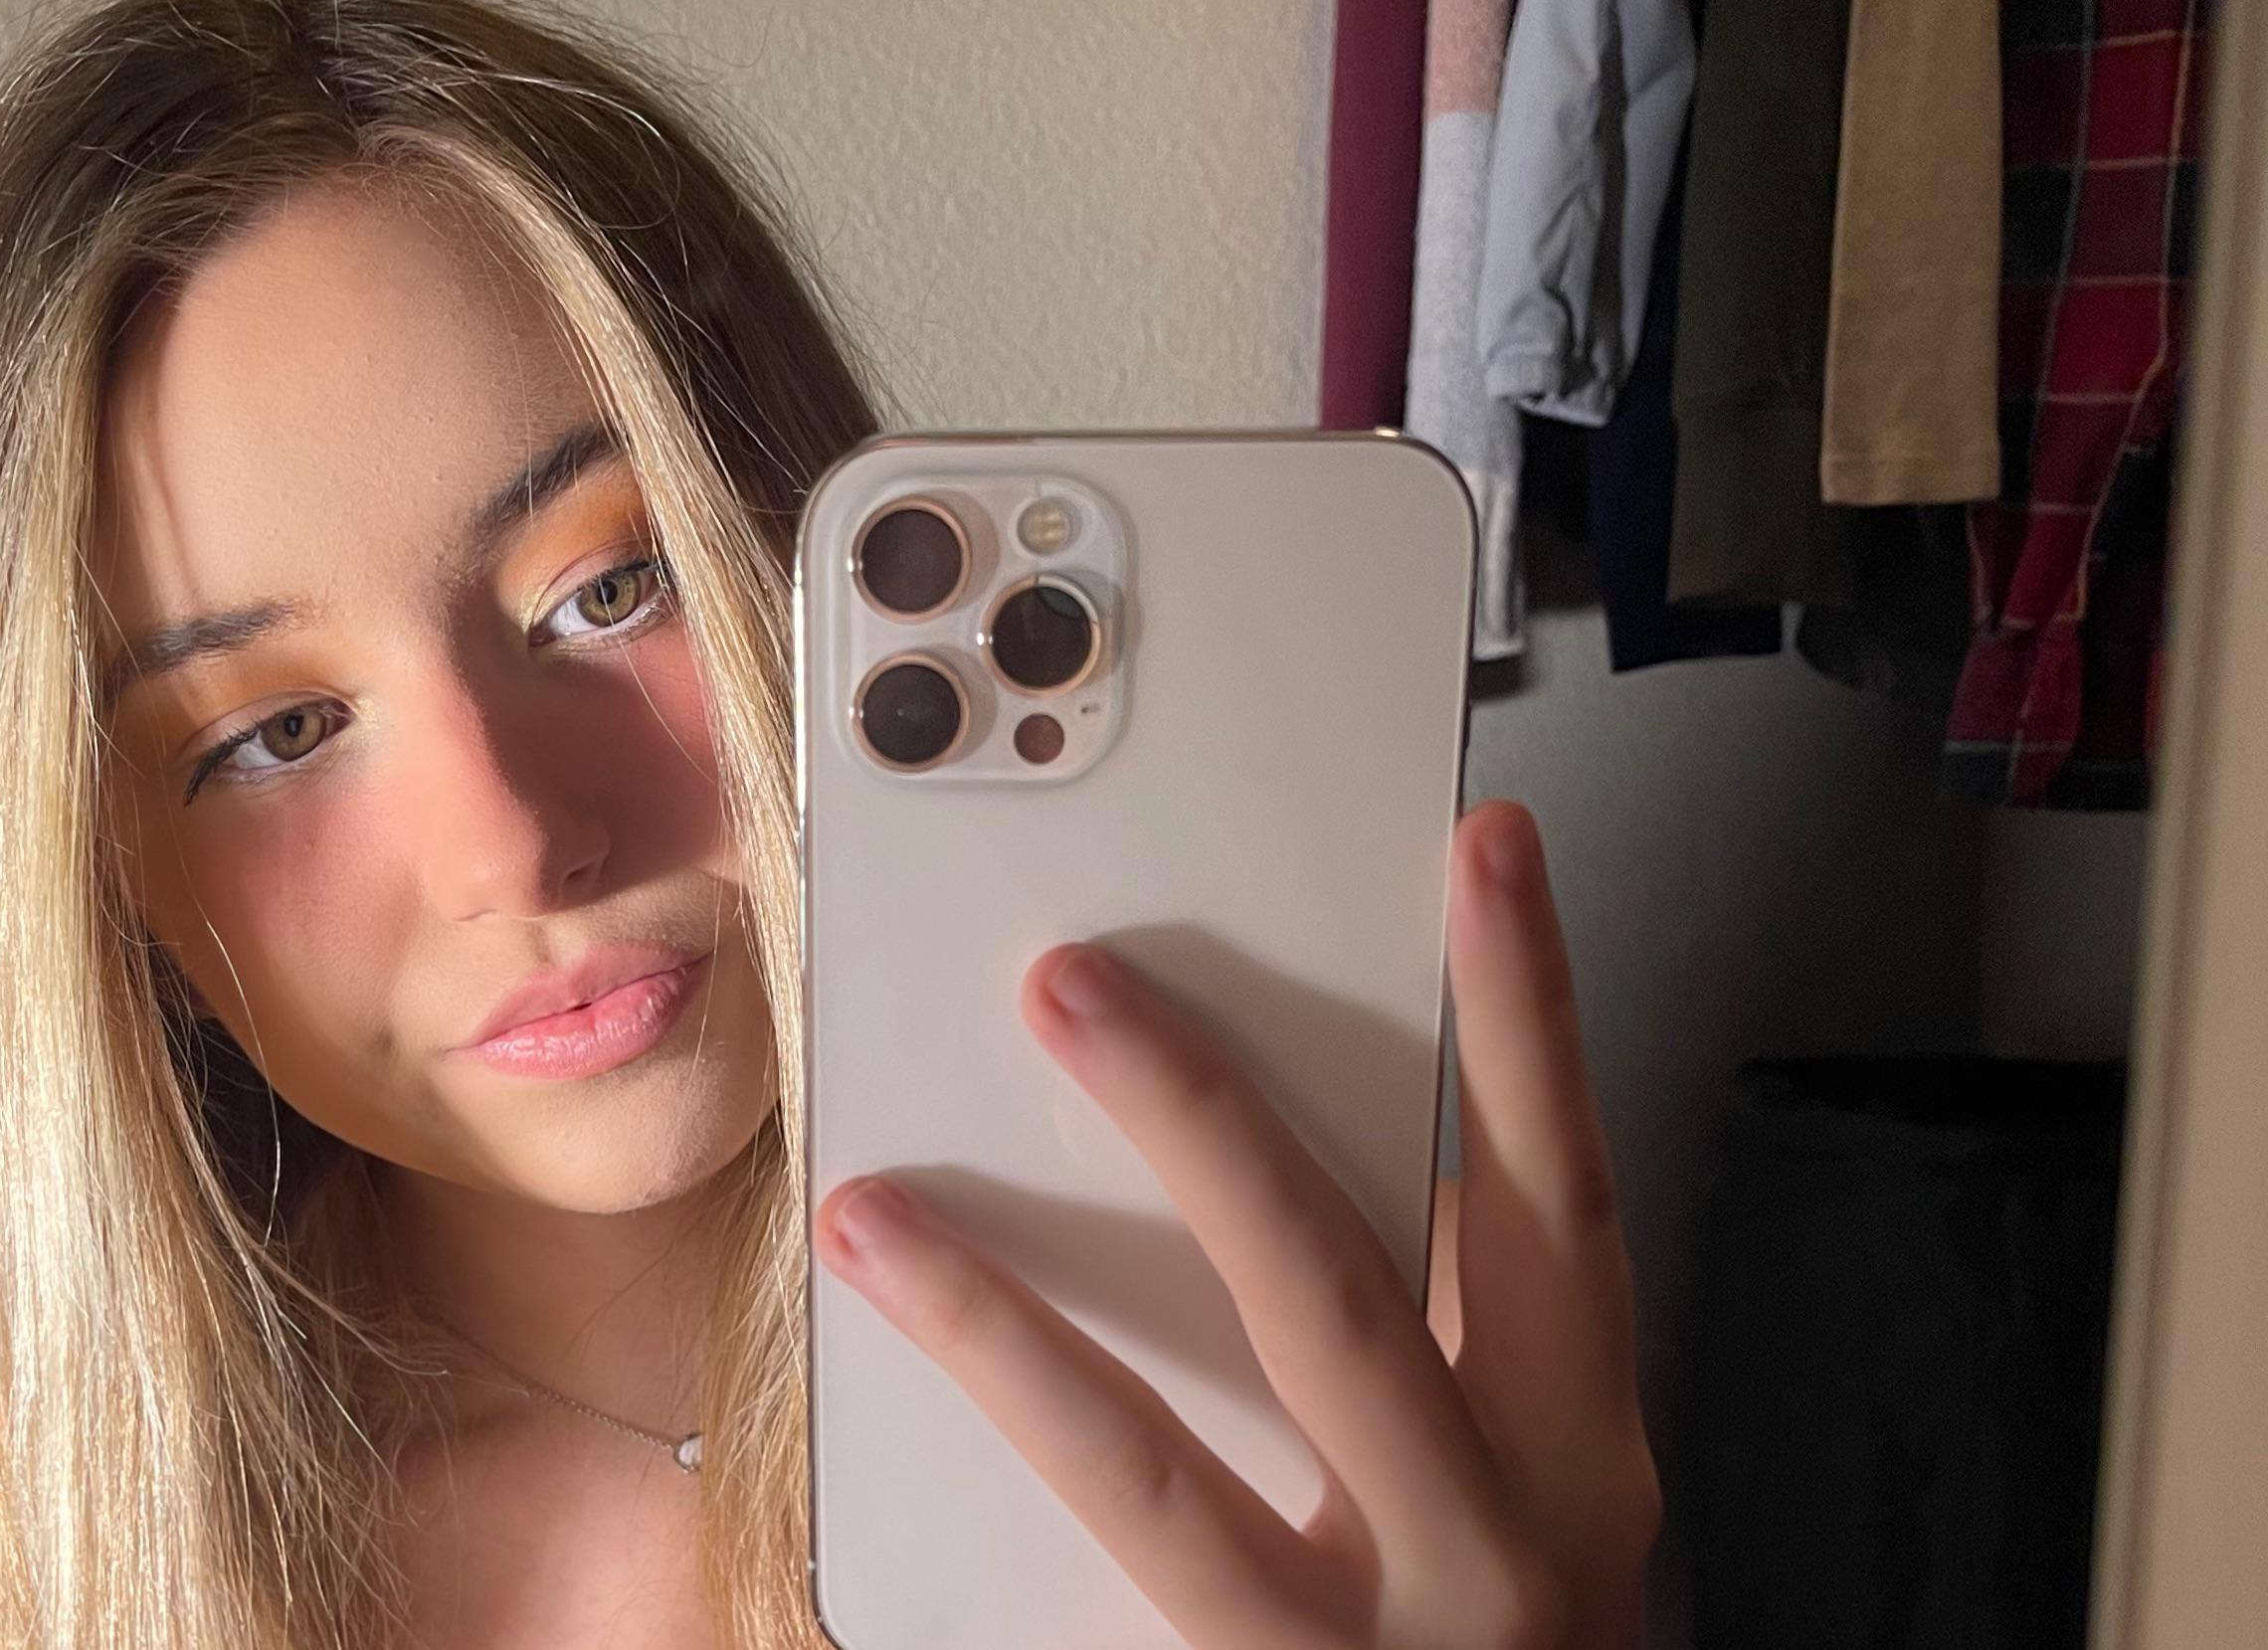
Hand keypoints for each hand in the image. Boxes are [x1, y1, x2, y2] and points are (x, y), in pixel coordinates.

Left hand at [810, 800, 1658, 1647]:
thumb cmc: (1499, 1621)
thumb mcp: (1510, 1467)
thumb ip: (1419, 1313)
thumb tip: (1249, 1115)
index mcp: (1575, 1450)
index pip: (1562, 1195)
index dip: (1531, 1018)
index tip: (1487, 847)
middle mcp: (1499, 1549)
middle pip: (1335, 1297)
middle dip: (1195, 1125)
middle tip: (1066, 983)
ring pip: (1160, 1480)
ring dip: (1001, 1331)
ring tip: (875, 1215)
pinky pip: (1104, 1609)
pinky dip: (978, 1539)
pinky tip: (845, 1498)